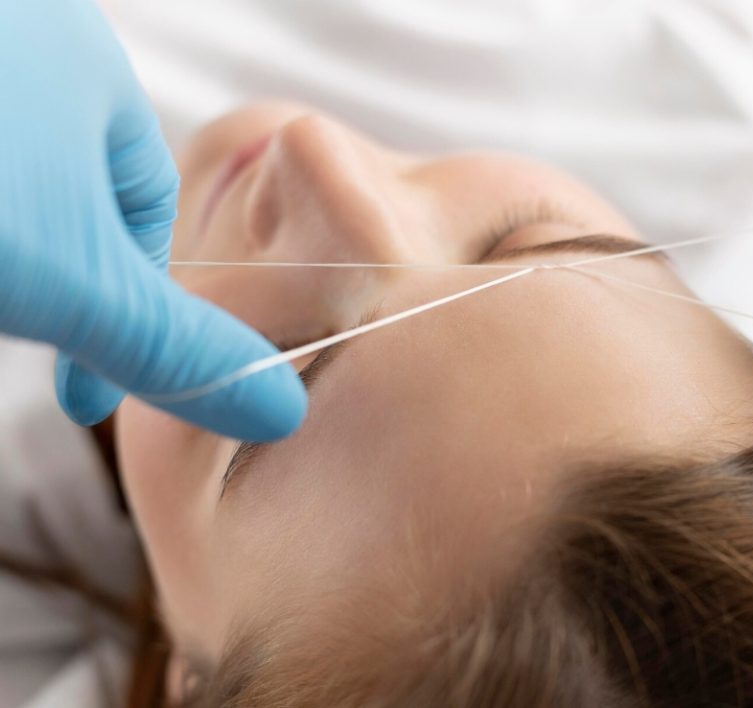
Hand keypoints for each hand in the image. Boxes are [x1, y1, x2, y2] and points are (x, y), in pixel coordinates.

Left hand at [0, 0, 305, 439]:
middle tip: (14, 333)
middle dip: (41, 281)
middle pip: (54, 193)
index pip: (140, 211)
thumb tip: (284, 410)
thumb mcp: (68, 279)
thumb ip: (175, 349)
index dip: (125, 317)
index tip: (85, 398)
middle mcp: (14, 36)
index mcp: (87, 65)